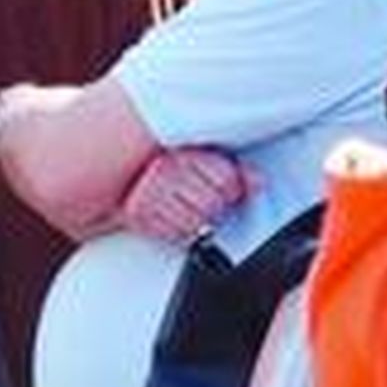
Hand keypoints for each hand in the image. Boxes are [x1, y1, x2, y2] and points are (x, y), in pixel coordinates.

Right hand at [120, 147, 254, 243]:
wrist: (128, 178)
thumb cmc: (174, 172)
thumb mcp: (207, 162)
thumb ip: (238, 171)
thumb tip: (259, 183)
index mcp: (186, 151)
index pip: (227, 181)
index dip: (231, 191)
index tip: (222, 189)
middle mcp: (166, 168)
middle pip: (213, 204)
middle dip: (214, 208)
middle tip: (201, 199)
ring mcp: (151, 191)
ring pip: (196, 224)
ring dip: (198, 223)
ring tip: (187, 208)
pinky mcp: (140, 212)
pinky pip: (176, 235)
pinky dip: (181, 232)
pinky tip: (175, 218)